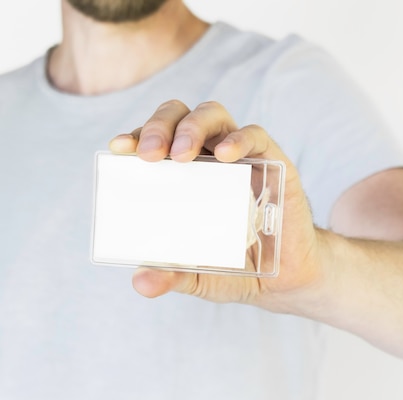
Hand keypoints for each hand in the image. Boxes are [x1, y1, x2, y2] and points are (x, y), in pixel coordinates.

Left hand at [109, 100, 324, 312]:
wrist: (284, 279)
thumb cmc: (234, 268)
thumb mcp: (196, 276)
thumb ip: (171, 275)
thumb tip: (141, 282)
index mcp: (180, 175)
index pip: (152, 141)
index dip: (134, 138)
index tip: (118, 149)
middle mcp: (206, 158)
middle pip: (177, 116)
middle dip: (158, 127)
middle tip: (149, 154)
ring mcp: (239, 156)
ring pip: (212, 115)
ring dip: (192, 127)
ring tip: (180, 155)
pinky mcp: (271, 162)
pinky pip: (255, 136)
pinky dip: (239, 139)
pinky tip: (226, 155)